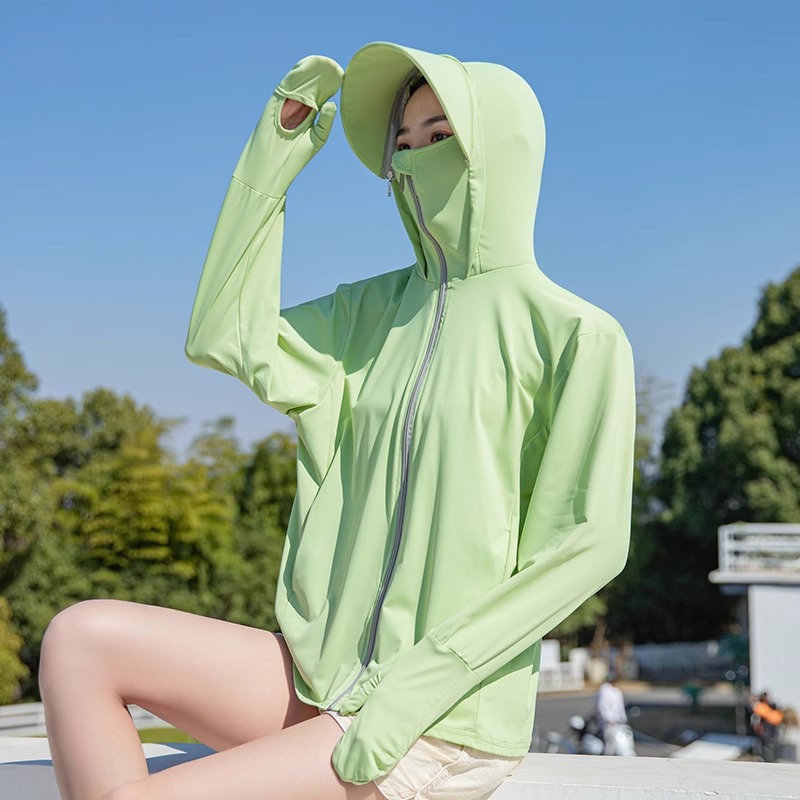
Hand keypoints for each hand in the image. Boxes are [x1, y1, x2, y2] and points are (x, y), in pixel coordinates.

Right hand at [233, 55, 343, 195]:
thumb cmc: (296, 156)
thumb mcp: (318, 137)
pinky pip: (287, 83)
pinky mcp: (276, 101)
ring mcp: (287, 102)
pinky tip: (309, 65)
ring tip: (326, 62)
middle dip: (323, 75)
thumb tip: (333, 103)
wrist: (276, 166)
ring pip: (300, 82)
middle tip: (336, 66)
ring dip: (311, 70)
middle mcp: (298, 106)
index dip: (330, 85)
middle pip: (311, 86)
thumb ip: (326, 121)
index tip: (342, 76)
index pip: (320, 95)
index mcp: (308, 114)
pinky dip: (298, 73)